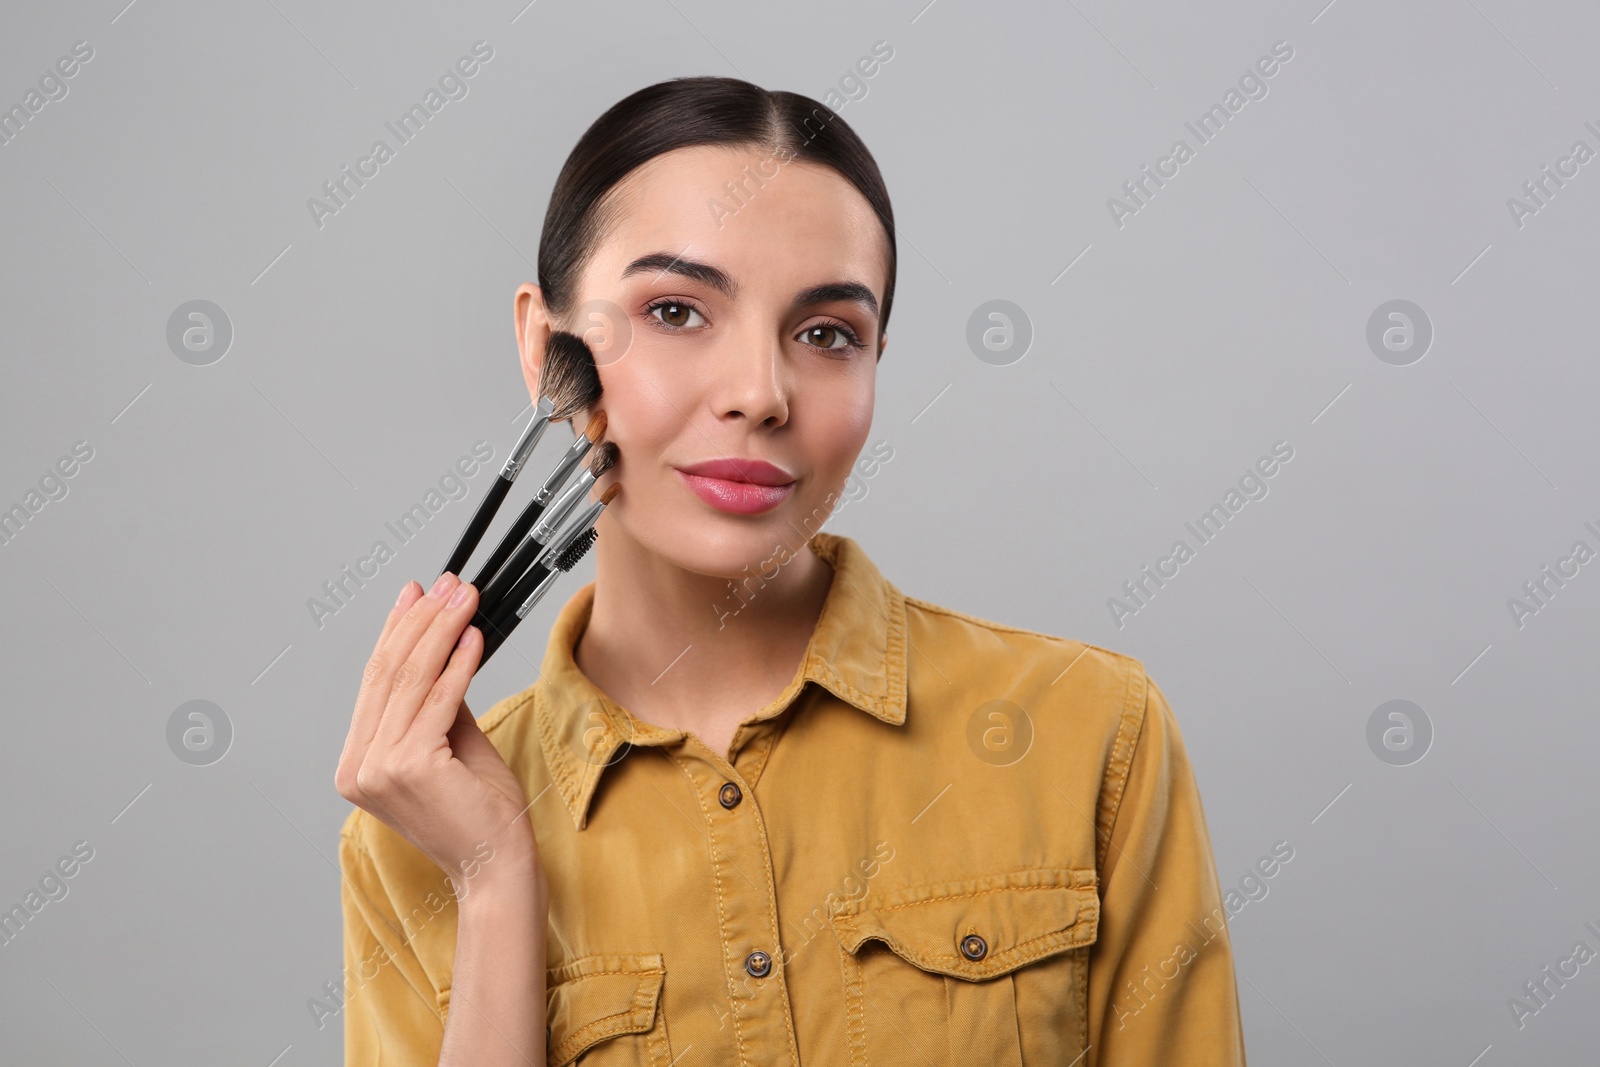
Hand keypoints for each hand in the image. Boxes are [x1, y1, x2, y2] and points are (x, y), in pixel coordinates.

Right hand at [336, 573, 544, 902]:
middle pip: (388, 674)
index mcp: (357, 764)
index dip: (398, 630)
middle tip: (448, 585)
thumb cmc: (480, 812)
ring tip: (465, 599)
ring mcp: (377, 769)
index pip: (376, 681)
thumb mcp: (452, 743)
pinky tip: (474, 637)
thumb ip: (439, 701)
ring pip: (410, 680)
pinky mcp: (408, 767)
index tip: (418, 592)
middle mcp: (357, 767)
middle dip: (422, 621)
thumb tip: (444, 644)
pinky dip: (458, 665)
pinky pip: (438, 701)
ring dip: (442, 631)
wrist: (496, 865)